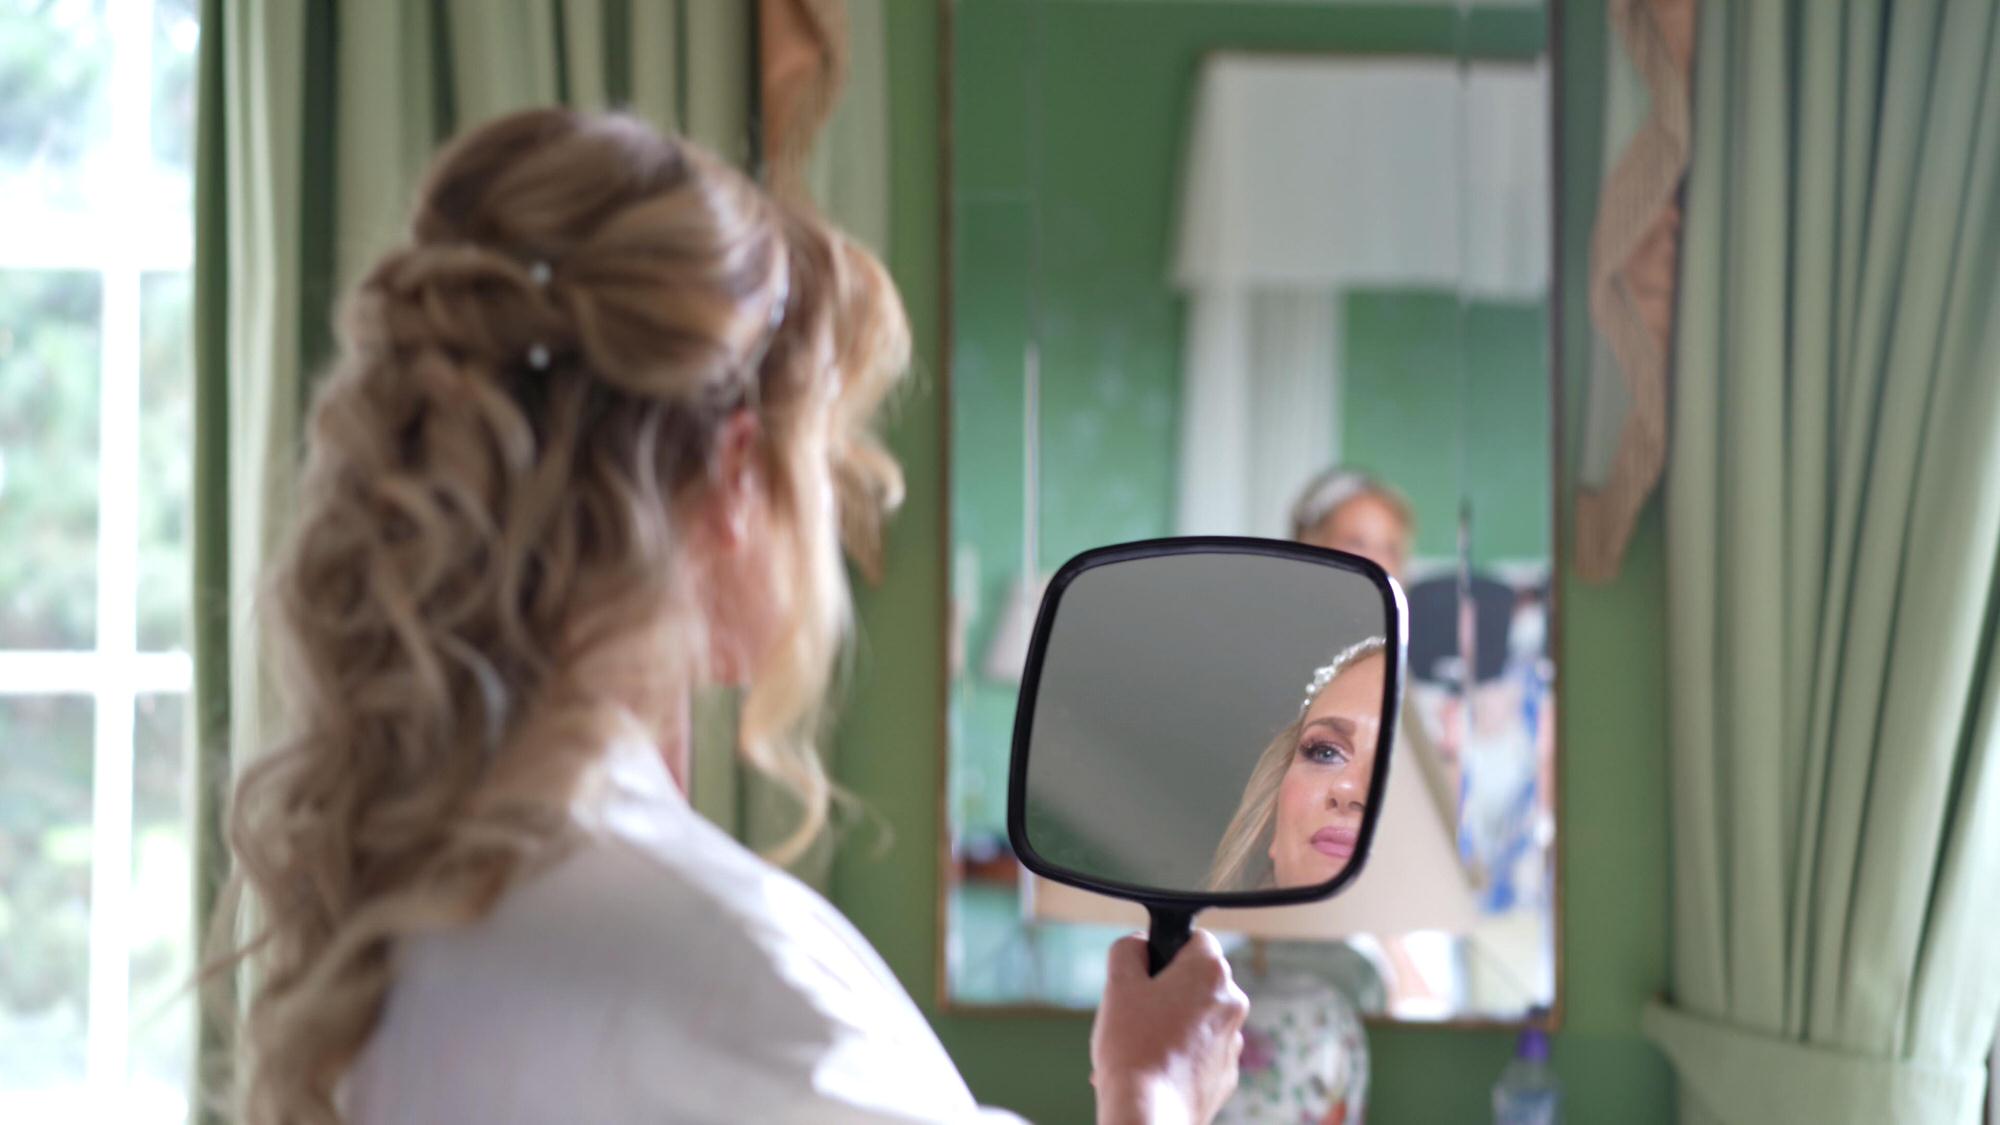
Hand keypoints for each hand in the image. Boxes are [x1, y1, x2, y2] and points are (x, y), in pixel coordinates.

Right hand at [1091, 930, 1248, 1124]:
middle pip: (1196, 982)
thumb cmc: (1133, 1047)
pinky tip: (1154, 1069)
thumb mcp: (1118, 983)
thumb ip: (1129, 948)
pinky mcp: (1227, 1074)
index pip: (1195, 939)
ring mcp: (1234, 1041)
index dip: (1166, 952)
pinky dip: (1181, 1055)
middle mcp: (1232, 1003)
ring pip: (1198, 1018)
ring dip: (1173, 1025)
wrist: (1149, 1112)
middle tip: (1137, 1013)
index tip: (1146, 975)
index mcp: (1210, 972)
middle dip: (1168, 992)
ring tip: (1140, 1047)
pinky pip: (1202, 1052)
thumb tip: (1139, 944)